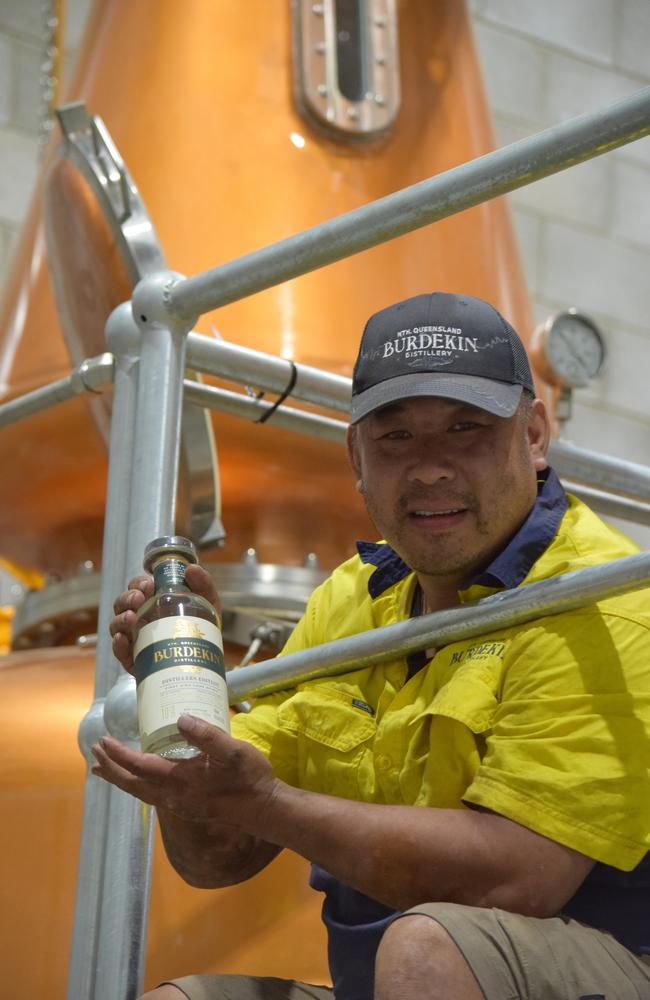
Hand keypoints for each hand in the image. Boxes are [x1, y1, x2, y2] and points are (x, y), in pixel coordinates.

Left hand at [91, 714, 278, 835]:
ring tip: (103, 771)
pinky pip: (152, 798)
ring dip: (120, 780)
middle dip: (112, 768)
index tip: (104, 741)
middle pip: (133, 784)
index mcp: (182, 779)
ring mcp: (180, 804)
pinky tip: (139, 781)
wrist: (264, 809)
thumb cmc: (250, 777)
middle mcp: (175, 796)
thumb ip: (206, 735)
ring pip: (140, 793)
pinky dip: (136, 787)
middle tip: (94, 754)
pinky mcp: (187, 807)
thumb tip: (181, 718)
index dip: (119, 754)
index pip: (140, 766)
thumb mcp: (232, 750)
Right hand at [109, 564, 220, 673]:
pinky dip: (118, 645)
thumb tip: (192, 569)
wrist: (204, 658)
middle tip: (139, 599)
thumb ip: (203, 583)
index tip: (148, 584)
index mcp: (152, 601)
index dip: (138, 583)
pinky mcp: (134, 660)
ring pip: (116, 625)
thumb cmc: (200, 627)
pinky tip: (122, 639)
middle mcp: (139, 617)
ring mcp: (134, 638)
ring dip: (121, 619)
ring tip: (132, 618)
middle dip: (127, 598)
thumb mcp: (207, 602)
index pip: (137, 587)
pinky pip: (120, 652)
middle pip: (122, 604)